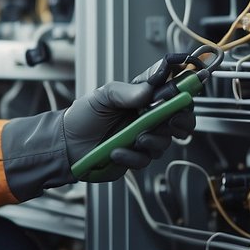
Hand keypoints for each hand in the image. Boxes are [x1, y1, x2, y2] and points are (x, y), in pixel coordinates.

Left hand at [60, 79, 181, 182]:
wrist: (67, 145)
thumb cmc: (83, 117)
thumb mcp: (101, 97)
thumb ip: (125, 92)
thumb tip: (147, 90)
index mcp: (141, 99)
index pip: (171, 94)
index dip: (182, 95)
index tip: (182, 97)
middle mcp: (146, 119)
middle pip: (179, 120)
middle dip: (181, 121)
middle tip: (171, 121)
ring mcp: (143, 138)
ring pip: (165, 142)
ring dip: (152, 140)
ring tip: (134, 138)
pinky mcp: (136, 157)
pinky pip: (145, 159)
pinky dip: (132, 156)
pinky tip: (117, 152)